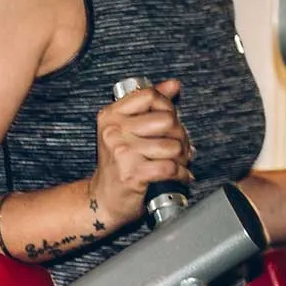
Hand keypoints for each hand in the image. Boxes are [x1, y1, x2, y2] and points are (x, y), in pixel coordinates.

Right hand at [90, 79, 192, 226]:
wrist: (103, 200)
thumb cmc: (118, 165)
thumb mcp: (128, 130)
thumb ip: (150, 105)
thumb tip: (173, 85)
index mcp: (110, 117)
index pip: (150, 96)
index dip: (167, 107)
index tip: (169, 119)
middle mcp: (113, 132)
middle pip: (167, 120)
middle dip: (180, 136)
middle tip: (176, 147)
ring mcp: (122, 153)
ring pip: (173, 145)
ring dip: (182, 157)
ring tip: (175, 162)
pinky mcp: (132, 173)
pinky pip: (170, 167)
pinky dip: (180, 174)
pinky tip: (177, 176)